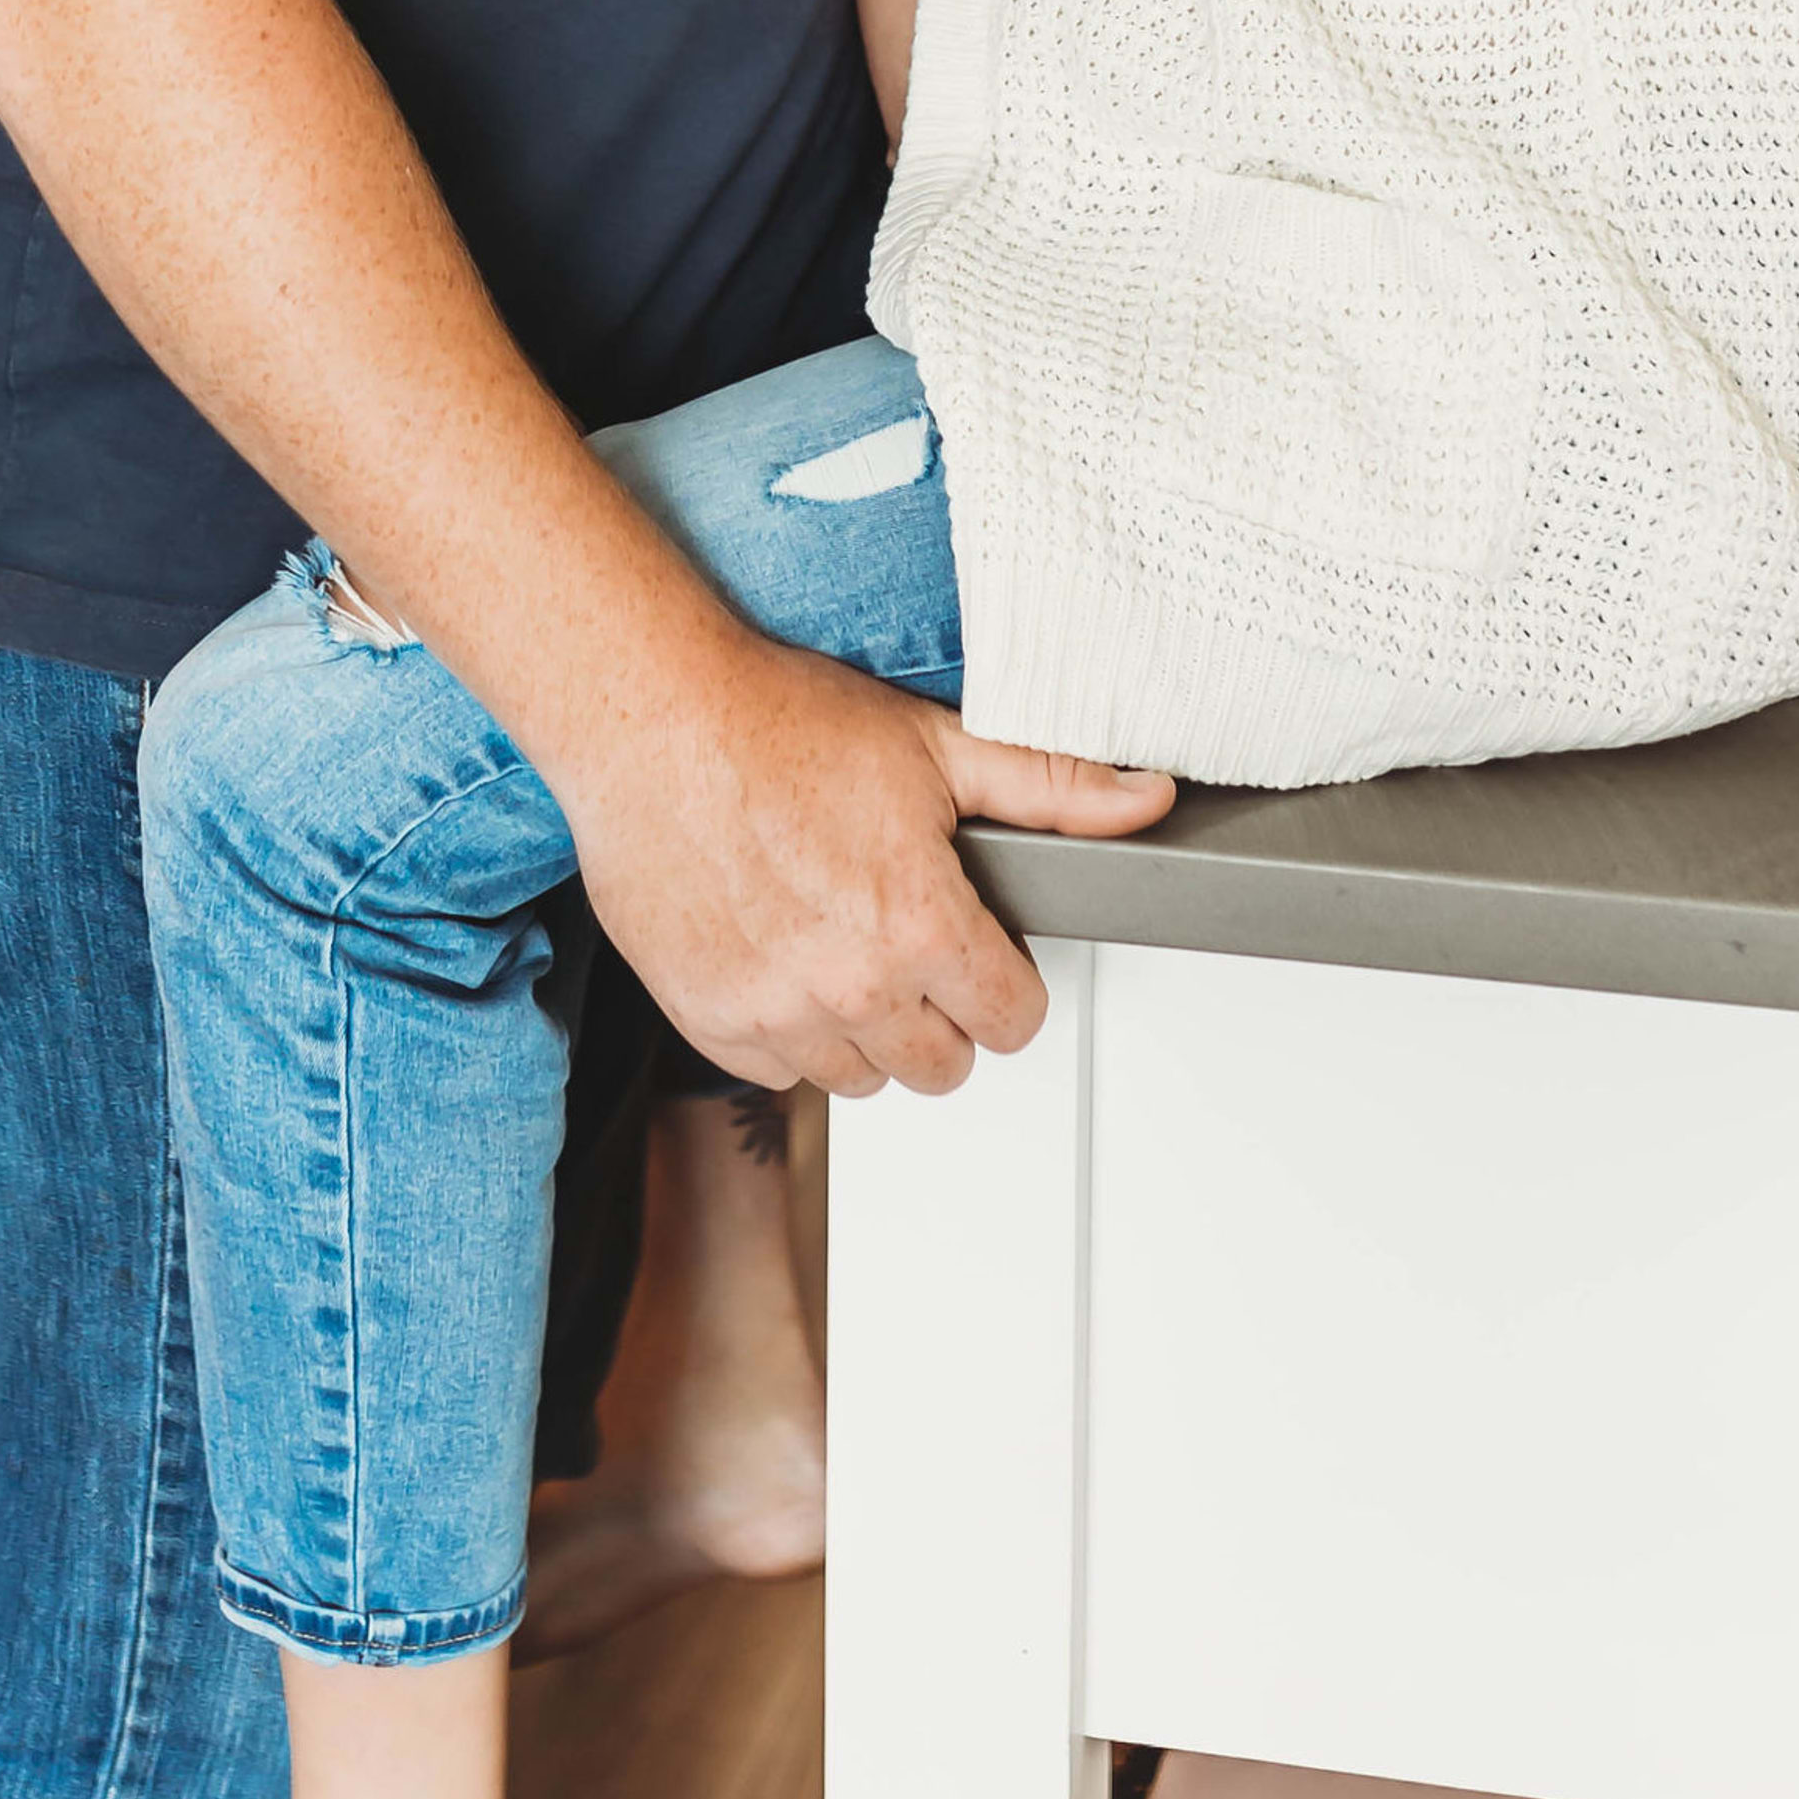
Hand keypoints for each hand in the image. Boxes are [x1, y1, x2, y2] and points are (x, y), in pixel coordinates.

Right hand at [555, 617, 1172, 1100]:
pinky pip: (779, 1072)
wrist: (649, 719)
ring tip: (842, 945)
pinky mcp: (708, 1019)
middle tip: (909, 942)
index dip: (1006, 980)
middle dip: (942, 1012)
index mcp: (920, 925)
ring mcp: (773, 1012)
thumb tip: (1149, 796)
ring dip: (866, 1028)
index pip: (1014, 1022)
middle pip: (942, 1067)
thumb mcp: (935, 743)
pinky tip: (783, 957)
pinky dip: (789, 1032)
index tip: (978, 945)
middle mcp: (850, 986)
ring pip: (861, 1078)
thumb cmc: (781, 722)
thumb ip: (1053, 786)